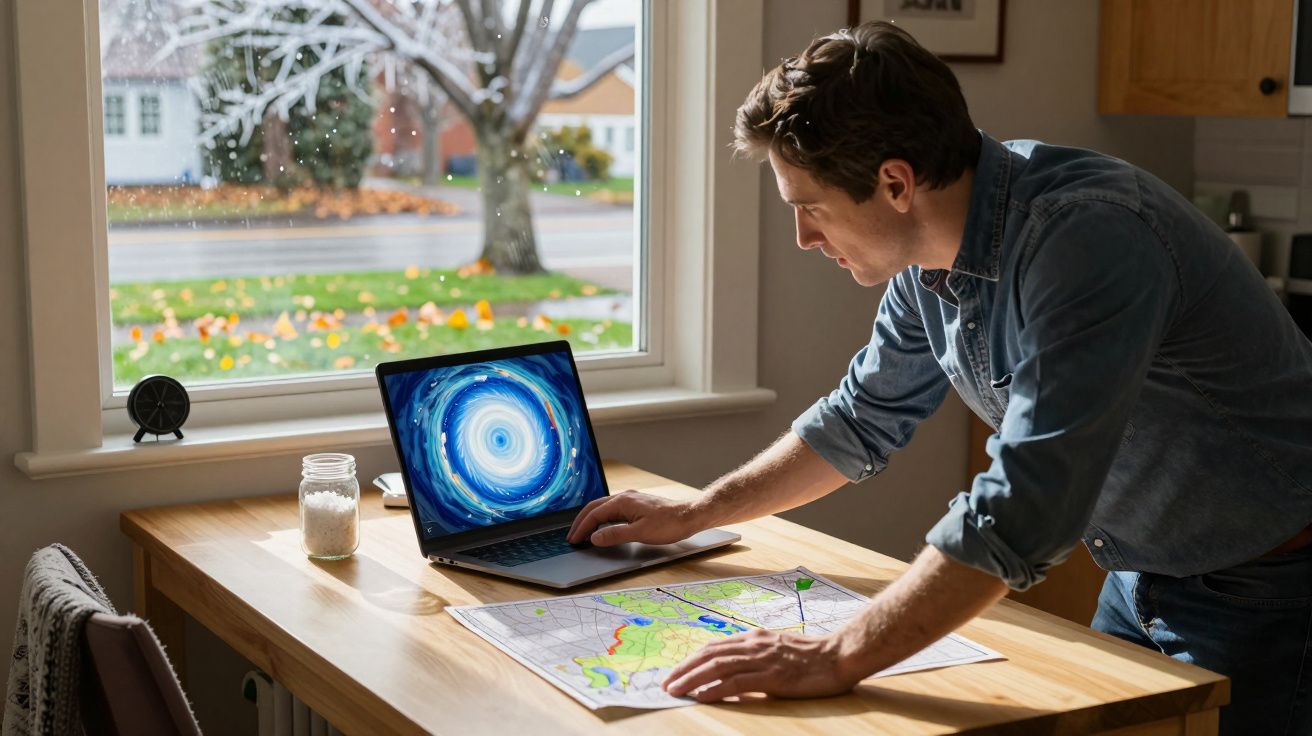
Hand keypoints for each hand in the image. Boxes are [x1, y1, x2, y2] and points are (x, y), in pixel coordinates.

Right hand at [566, 490, 702, 545]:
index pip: (594, 514)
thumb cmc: (668, 524)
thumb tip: (594, 537)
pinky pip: (613, 510)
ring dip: (591, 519)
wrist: (689, 516)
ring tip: (583, 532)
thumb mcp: (640, 533)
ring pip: (603, 507)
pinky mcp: (637, 505)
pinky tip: (603, 526)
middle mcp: (624, 498)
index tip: (574, 539)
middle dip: (582, 522)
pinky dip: (602, 518)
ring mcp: (631, 500)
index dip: (582, 528)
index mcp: (622, 502)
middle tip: (573, 536)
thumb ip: (615, 535)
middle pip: (595, 507)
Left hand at [661, 628, 862, 701]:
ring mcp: (762, 659)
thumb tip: (737, 672)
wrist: (839, 656)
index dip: (692, 658)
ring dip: (692, 678)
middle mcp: (754, 645)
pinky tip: (701, 695)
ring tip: (675, 689)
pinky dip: (715, 688)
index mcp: (755, 638)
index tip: (676, 670)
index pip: (715, 646)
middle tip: (666, 682)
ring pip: (717, 666)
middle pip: (710, 654)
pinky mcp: (772, 676)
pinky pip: (736, 682)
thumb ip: (758, 657)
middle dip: (684, 668)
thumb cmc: (813, 657)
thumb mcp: (779, 651)